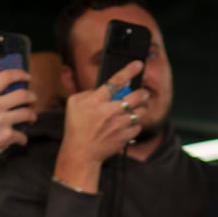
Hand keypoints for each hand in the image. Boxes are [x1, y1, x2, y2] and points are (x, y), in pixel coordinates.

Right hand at [0, 70, 37, 208]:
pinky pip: (22, 135)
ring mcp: (2, 121)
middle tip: (32, 100)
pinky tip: (20, 139)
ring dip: (32, 115)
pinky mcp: (6, 136)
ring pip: (28, 113)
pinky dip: (23, 138)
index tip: (26, 77)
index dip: (20, 74)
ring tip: (30, 117)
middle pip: (23, 95)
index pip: (6, 77)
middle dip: (32, 97)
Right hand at [52, 61, 146, 188]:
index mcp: (96, 101)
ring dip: (141, 106)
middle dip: (142, 92)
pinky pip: (138, 126)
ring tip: (138, 106)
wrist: (81, 152)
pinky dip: (136, 123)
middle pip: (135, 96)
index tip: (139, 64)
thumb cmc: (76, 126)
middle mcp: (109, 112)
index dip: (129, 70)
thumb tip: (104, 87)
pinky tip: (130, 123)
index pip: (116, 81)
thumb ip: (88, 92)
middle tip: (143, 92)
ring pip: (140, 111)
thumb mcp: (74, 103)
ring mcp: (118, 125)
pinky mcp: (124, 137)